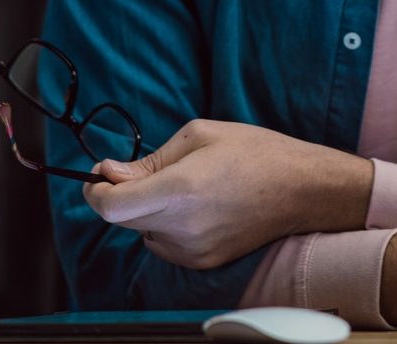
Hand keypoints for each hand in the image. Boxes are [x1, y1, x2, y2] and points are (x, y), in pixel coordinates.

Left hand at [83, 119, 372, 268]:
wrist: (301, 188)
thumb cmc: (255, 152)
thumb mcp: (201, 134)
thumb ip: (151, 158)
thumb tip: (111, 171)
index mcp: (179, 189)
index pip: (111, 206)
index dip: (95, 191)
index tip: (99, 175)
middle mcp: (181, 226)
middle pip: (124, 219)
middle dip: (123, 195)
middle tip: (142, 170)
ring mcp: (192, 250)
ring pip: (145, 232)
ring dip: (148, 211)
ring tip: (183, 186)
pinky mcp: (203, 262)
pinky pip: (166, 244)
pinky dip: (168, 226)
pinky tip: (197, 206)